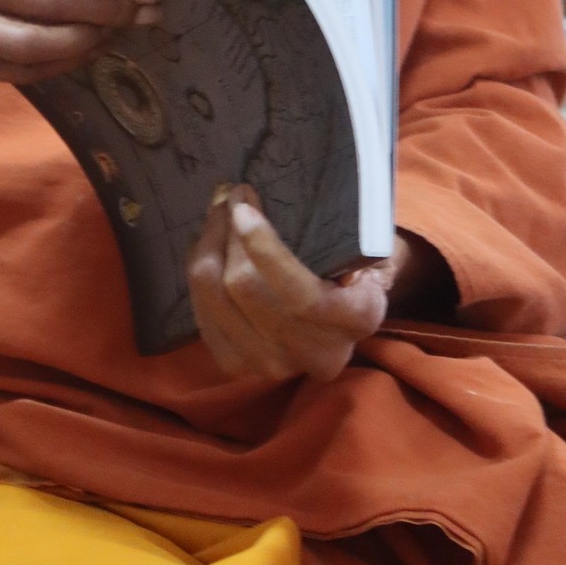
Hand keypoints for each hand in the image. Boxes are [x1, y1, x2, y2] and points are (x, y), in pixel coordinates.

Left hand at [187, 187, 394, 383]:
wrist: (350, 307)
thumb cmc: (358, 260)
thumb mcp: (366, 241)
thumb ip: (341, 229)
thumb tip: (285, 204)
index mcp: (359, 318)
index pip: (302, 294)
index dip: (263, 248)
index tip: (243, 207)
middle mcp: (319, 355)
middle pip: (246, 290)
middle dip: (227, 234)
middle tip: (229, 196)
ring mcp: (277, 367)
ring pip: (217, 301)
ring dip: (208, 248)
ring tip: (218, 215)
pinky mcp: (240, 367)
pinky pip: (201, 318)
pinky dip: (199, 275)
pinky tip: (207, 248)